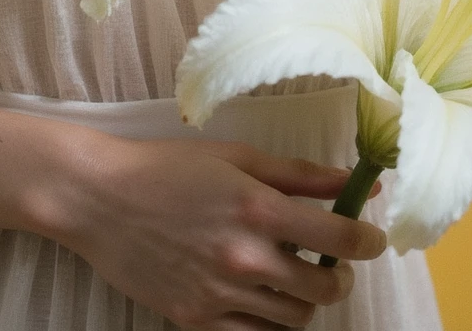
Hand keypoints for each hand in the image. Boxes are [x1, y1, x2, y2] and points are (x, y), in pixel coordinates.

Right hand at [59, 134, 385, 328]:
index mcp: (257, 208)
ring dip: (304, 301)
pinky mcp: (195, 321)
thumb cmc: (167, 167)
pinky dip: (267, 320)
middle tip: (329, 261)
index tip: (372, 239)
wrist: (99, 199)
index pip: (339, 240)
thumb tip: (356, 182)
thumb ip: (300, 174)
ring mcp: (219, 295)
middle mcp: (244, 258)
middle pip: (322, 289)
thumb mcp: (236, 157)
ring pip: (293, 319)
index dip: (367, 242)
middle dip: (338, 277)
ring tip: (291, 276)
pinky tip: (258, 295)